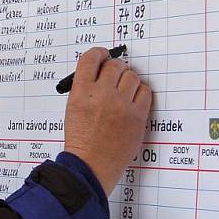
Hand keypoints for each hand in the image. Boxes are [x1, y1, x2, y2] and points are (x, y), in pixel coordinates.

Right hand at [63, 47, 151, 196]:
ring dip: (128, 80)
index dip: (99, 53)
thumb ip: (85, 89)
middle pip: (114, 65)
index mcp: (81, 92)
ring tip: (124, 91)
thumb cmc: (81, 140)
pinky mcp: (137, 116)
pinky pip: (145, 92)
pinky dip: (140, 92)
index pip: (91, 59)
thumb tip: (100, 74)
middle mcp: (101, 94)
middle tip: (115, 76)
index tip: (103, 55)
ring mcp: (121, 105)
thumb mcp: (73, 108)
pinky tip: (133, 100)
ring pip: (132, 76)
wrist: (90, 165)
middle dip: (115, 69)